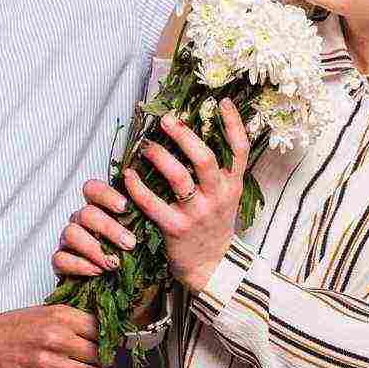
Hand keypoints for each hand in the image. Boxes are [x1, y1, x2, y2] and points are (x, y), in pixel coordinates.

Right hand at [0, 305, 102, 367]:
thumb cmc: (6, 330)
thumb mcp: (39, 312)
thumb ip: (67, 319)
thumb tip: (97, 330)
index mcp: (59, 315)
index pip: (100, 328)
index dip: (105, 339)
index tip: (103, 345)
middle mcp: (56, 336)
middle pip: (99, 353)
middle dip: (99, 360)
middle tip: (92, 363)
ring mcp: (48, 361)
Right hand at [55, 179, 160, 324]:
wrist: (131, 296)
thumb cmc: (139, 262)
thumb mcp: (146, 238)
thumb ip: (144, 218)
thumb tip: (151, 203)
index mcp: (101, 210)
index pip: (93, 190)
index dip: (106, 195)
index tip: (124, 207)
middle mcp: (83, 222)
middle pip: (85, 213)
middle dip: (108, 228)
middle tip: (129, 243)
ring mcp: (70, 242)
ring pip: (71, 233)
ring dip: (94, 247)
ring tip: (114, 263)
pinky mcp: (62, 263)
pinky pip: (60, 258)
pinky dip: (79, 265)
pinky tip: (97, 271)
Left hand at [123, 100, 249, 293]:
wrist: (211, 266)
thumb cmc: (212, 223)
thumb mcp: (225, 195)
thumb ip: (218, 169)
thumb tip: (205, 130)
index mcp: (232, 185)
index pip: (240, 150)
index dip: (233, 124)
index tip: (221, 101)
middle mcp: (218, 197)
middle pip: (205, 159)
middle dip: (185, 136)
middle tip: (167, 120)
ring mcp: (197, 213)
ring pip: (179, 179)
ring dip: (160, 158)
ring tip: (147, 146)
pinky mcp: (176, 229)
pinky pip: (154, 204)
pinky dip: (138, 188)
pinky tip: (128, 175)